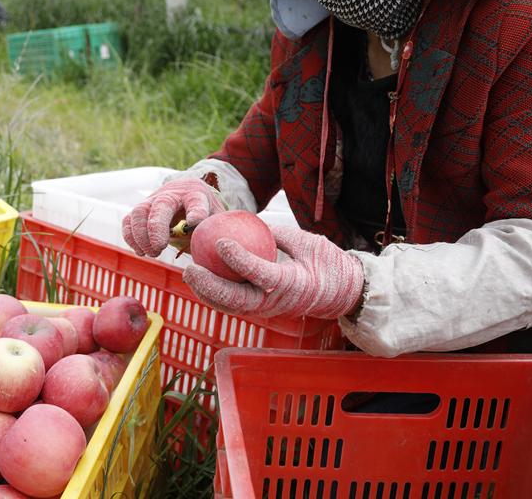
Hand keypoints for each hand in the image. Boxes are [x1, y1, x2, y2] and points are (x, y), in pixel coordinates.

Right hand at [122, 179, 225, 257]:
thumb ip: (214, 233)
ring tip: (152, 253)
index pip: (197, 202)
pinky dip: (130, 237)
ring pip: (140, 211)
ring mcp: (154, 199)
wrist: (188, 193)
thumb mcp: (215, 219)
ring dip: (141, 235)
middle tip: (159, 248)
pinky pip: (129, 220)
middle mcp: (173, 194)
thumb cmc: (204, 211)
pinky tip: (141, 251)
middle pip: (161, 205)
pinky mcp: (141, 209)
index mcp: (196, 195)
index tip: (195, 222)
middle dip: (157, 227)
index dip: (196, 211)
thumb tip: (212, 257)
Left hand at [182, 225, 364, 319]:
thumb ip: (280, 234)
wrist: (342, 294)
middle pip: (237, 299)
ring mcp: (267, 309)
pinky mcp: (261, 310)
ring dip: (207, 292)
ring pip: (231, 306)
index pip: (261, 273)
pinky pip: (234, 305)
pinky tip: (201, 279)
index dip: (239, 259)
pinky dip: (215, 294)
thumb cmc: (328, 264)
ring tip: (190, 273)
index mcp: (293, 284)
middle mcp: (276, 302)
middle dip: (210, 286)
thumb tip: (251, 223)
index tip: (221, 242)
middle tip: (191, 268)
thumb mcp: (309, 242)